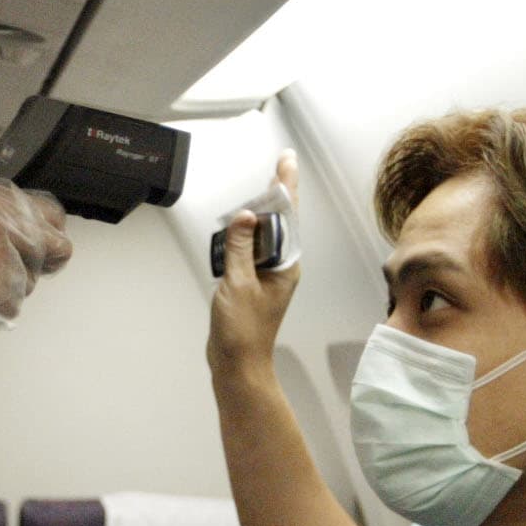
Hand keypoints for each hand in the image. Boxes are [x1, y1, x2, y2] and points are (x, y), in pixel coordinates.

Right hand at [0, 176, 72, 354]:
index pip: (49, 213)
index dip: (44, 235)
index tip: (35, 247)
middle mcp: (7, 219)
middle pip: (56, 248)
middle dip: (38, 265)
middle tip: (10, 276)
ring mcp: (7, 253)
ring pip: (30, 283)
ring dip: (5, 291)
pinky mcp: (1, 286)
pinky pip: (10, 308)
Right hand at [208, 151, 302, 377]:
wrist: (237, 363)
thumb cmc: (242, 330)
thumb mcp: (238, 283)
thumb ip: (240, 246)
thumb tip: (245, 215)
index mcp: (286, 266)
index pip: (288, 217)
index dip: (286, 187)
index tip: (287, 162)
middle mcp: (281, 267)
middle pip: (281, 222)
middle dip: (278, 194)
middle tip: (279, 165)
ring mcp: (268, 275)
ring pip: (265, 235)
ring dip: (260, 214)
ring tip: (262, 189)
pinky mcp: (252, 283)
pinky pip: (252, 250)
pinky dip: (245, 235)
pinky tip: (240, 227)